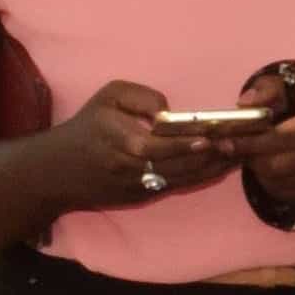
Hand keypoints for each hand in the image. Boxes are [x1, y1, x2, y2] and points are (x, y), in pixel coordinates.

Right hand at [42, 81, 235, 217]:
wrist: (58, 171)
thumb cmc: (87, 126)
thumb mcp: (106, 97)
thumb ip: (139, 96)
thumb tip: (169, 111)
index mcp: (117, 138)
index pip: (158, 144)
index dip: (185, 143)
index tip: (210, 135)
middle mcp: (129, 166)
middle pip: (175, 164)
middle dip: (208, 155)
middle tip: (236, 144)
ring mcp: (137, 185)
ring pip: (180, 179)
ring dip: (211, 167)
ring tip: (237, 154)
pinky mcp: (142, 197)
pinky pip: (176, 186)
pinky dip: (200, 176)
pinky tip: (220, 166)